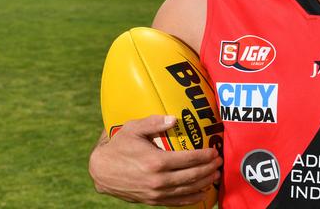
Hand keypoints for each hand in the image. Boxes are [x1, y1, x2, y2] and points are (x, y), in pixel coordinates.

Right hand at [89, 115, 222, 205]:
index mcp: (156, 161)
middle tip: (219, 163)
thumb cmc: (118, 145)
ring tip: (214, 176)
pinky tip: (200, 193)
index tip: (214, 151)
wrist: (100, 170)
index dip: (204, 156)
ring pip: (186, 190)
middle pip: (191, 176)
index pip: (188, 159)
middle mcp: (157, 180)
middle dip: (208, 169)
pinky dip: (190, 199)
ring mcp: (155, 193)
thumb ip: (154, 122)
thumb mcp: (133, 128)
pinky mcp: (151, 200)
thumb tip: (174, 119)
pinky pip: (175, 202)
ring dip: (203, 183)